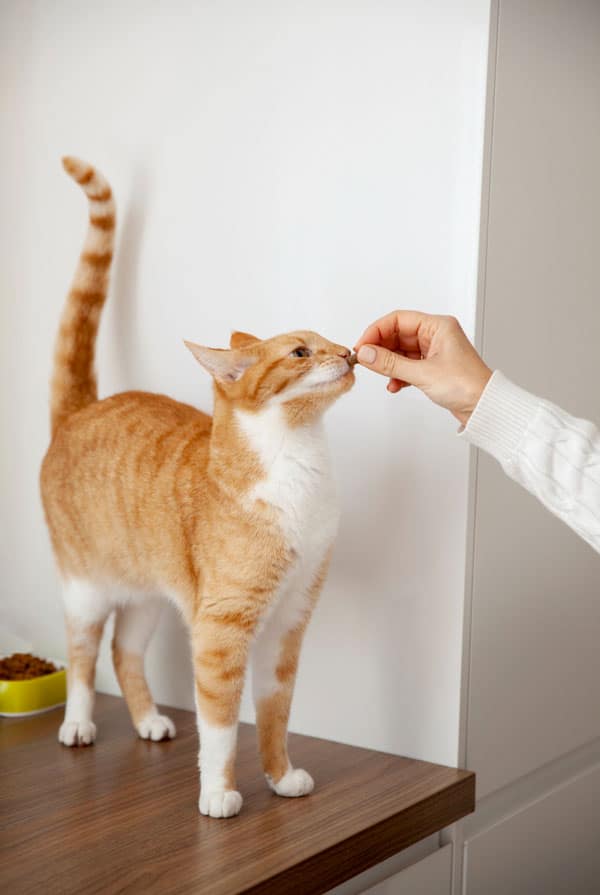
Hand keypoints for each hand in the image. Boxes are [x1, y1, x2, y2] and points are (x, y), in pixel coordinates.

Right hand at [354, 311, 491, 425]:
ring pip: (401, 352)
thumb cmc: (468, 386)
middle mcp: (436, 336)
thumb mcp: (423, 373)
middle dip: (380, 348)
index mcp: (438, 326)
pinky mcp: (433, 368)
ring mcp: (434, 352)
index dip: (377, 331)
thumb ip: (390, 363)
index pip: (398, 319)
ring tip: (379, 374)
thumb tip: (367, 353)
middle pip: (397, 334)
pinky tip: (394, 385)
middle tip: (365, 360)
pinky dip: (398, 374)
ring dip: (388, 364)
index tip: (362, 346)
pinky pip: (407, 366)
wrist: (484, 408)